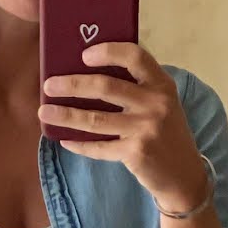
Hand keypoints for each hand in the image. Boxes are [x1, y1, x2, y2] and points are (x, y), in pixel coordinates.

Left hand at [39, 42, 210, 214]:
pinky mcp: (135, 153)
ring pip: (96, 119)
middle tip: (49, 85)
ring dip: (66, 115)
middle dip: (73, 85)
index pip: (135, 56)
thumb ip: (137, 88)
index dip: (108, 51)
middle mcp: (155, 103)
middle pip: (106, 87)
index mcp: (161, 84)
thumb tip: (89, 74)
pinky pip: (99, 147)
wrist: (183, 175)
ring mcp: (145, 129)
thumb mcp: (162, 103)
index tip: (84, 55)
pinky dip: (80, 144)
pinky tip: (65, 140)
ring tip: (44, 112)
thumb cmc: (166, 133)